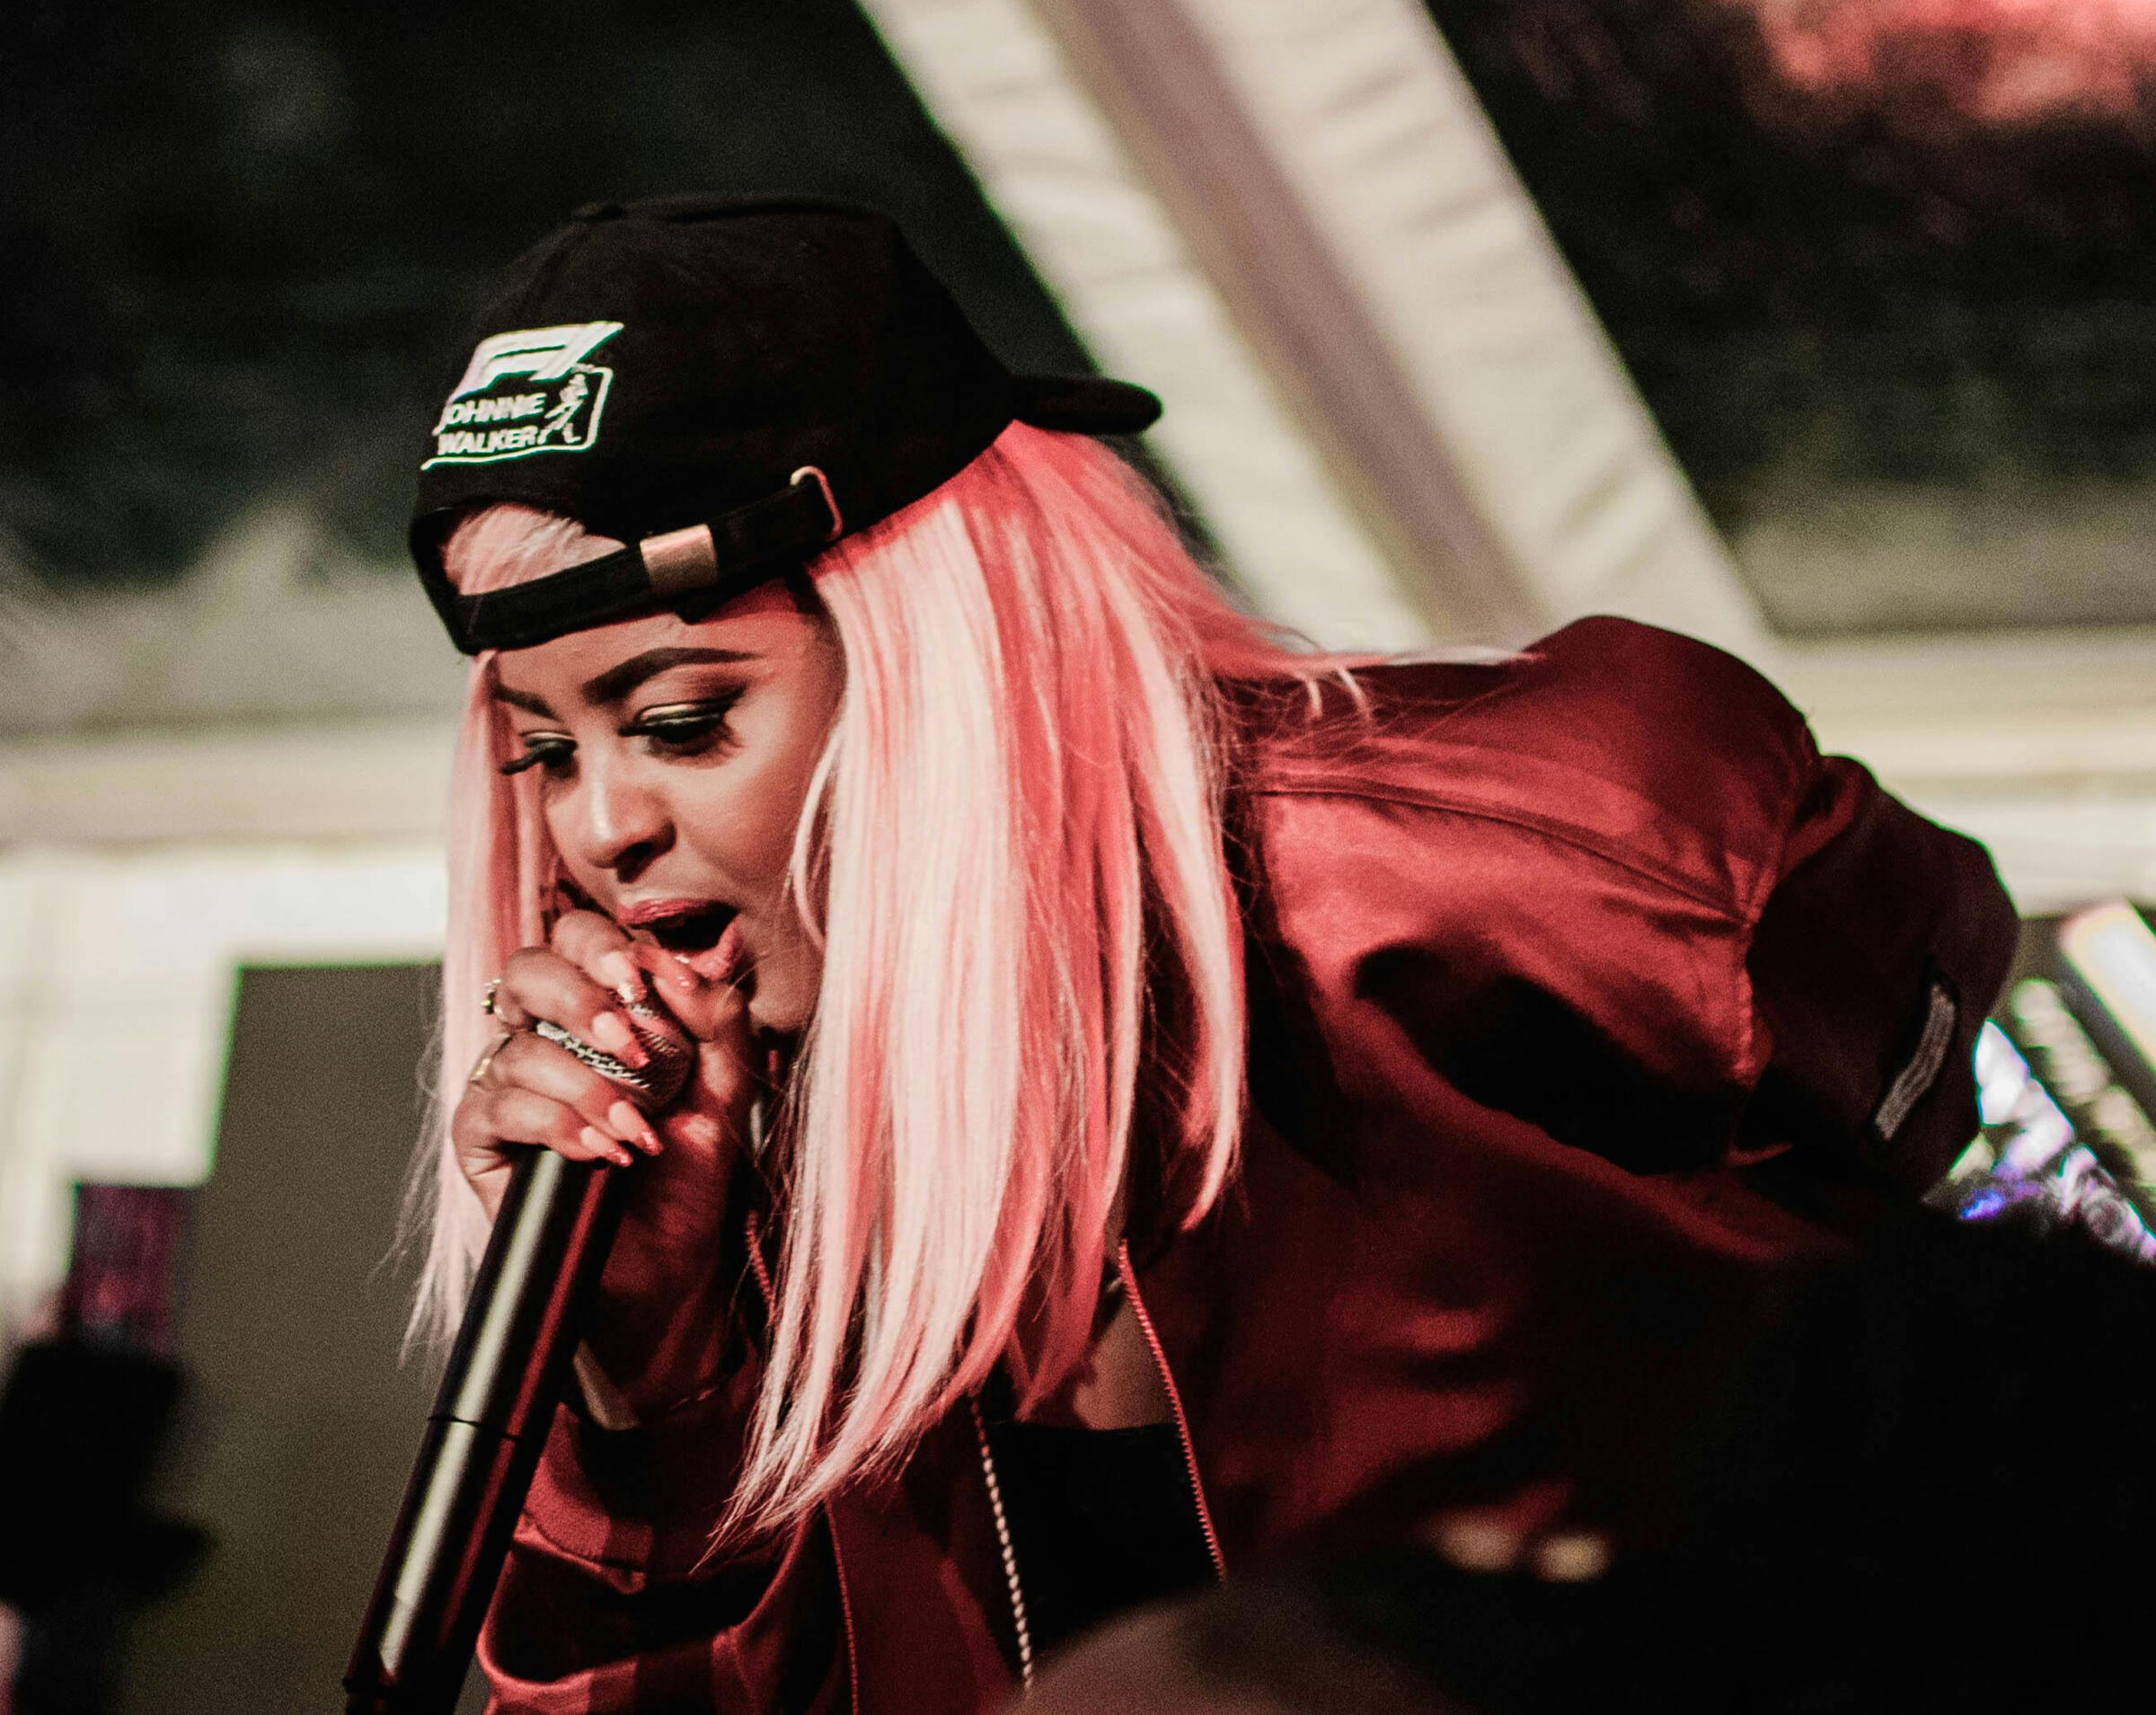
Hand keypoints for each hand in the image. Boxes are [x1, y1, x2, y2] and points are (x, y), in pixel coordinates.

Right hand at [454, 909, 758, 1413]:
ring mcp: (505, 1088)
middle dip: (582, 999)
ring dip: (586, 1086)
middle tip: (632, 1045)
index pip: (575, 938)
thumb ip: (718, 1020)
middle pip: (526, 970)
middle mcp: (540, 1036)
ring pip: (517, 1048)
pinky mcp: (482, 1143)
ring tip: (637, 1130)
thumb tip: (677, 966)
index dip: (600, 946)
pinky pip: (497, 1109)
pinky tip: (603, 1153)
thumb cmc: (692, 1174)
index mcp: (595, 1008)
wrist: (670, 1267)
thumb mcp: (727, 1089)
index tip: (643, 981)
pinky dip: (556, 1126)